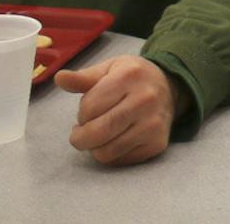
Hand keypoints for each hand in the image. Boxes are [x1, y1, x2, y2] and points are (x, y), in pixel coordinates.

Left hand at [58, 55, 179, 166]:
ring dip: (95, 147)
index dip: (81, 114)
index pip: (89, 107)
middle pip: (97, 132)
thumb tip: (59, 78)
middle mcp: (145, 100)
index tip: (85, 112)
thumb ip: (83, 77)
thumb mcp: (110, 69)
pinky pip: (120, 161)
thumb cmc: (132, 78)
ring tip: (99, 135)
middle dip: (80, 138)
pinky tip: (115, 140)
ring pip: (106, 152)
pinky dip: (111, 154)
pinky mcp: (157, 144)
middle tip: (79, 134)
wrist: (170, 88)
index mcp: (129, 76)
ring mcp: (153, 124)